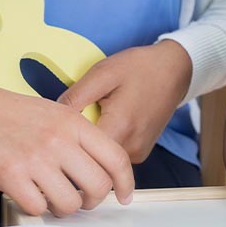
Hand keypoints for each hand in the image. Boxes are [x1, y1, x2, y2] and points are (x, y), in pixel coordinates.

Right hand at [0, 74, 133, 217]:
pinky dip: (36, 207)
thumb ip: (79, 137)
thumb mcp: (56, 113)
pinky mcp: (11, 175)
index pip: (116, 157)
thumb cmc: (12, 112)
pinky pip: (37, 208)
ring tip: (51, 197)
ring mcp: (36, 158)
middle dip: (93, 200)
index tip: (124, 196)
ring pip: (70, 203)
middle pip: (98, 186)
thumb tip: (100, 166)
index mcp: (74, 123)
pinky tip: (29, 195)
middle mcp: (60, 140)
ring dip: (63, 208)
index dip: (126, 182)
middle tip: (81, 199)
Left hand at [58, 40, 192, 162]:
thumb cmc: (140, 67)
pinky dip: (105, 141)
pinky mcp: (140, 153)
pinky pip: (113, 155)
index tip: (56, 128)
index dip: (62, 143)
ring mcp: (137, 154)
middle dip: (75, 143)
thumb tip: (50, 119)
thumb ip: (75, 97)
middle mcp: (130, 148)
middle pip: (89, 159)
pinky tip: (107, 120)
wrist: (175, 69)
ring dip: (91, 143)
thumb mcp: (103, 73)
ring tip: (94, 115)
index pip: (78, 153)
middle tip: (73, 119)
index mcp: (119, 128)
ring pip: (100, 159)